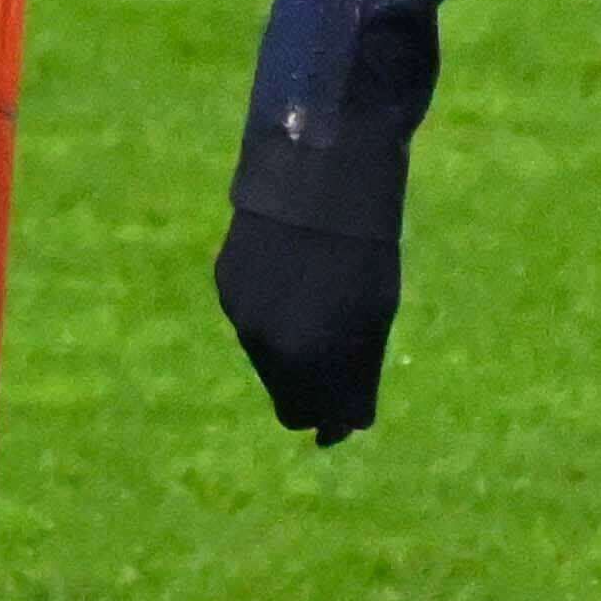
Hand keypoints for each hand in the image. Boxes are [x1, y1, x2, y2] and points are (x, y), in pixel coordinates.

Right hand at [214, 208, 397, 440]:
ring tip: (321, 307)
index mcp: (310, 361)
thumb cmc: (365, 249)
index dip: (334, 417)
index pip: (313, 416)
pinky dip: (273, 312)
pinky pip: (252, 317)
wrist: (319, 176)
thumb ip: (357, 373)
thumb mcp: (374, 317)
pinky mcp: (226, 284)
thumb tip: (346, 423)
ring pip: (267, 356)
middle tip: (339, 368)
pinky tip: (293, 279)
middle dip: (312, 392)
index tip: (350, 412)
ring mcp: (241, 314)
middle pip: (285, 395)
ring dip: (292, 349)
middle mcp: (266, 348)